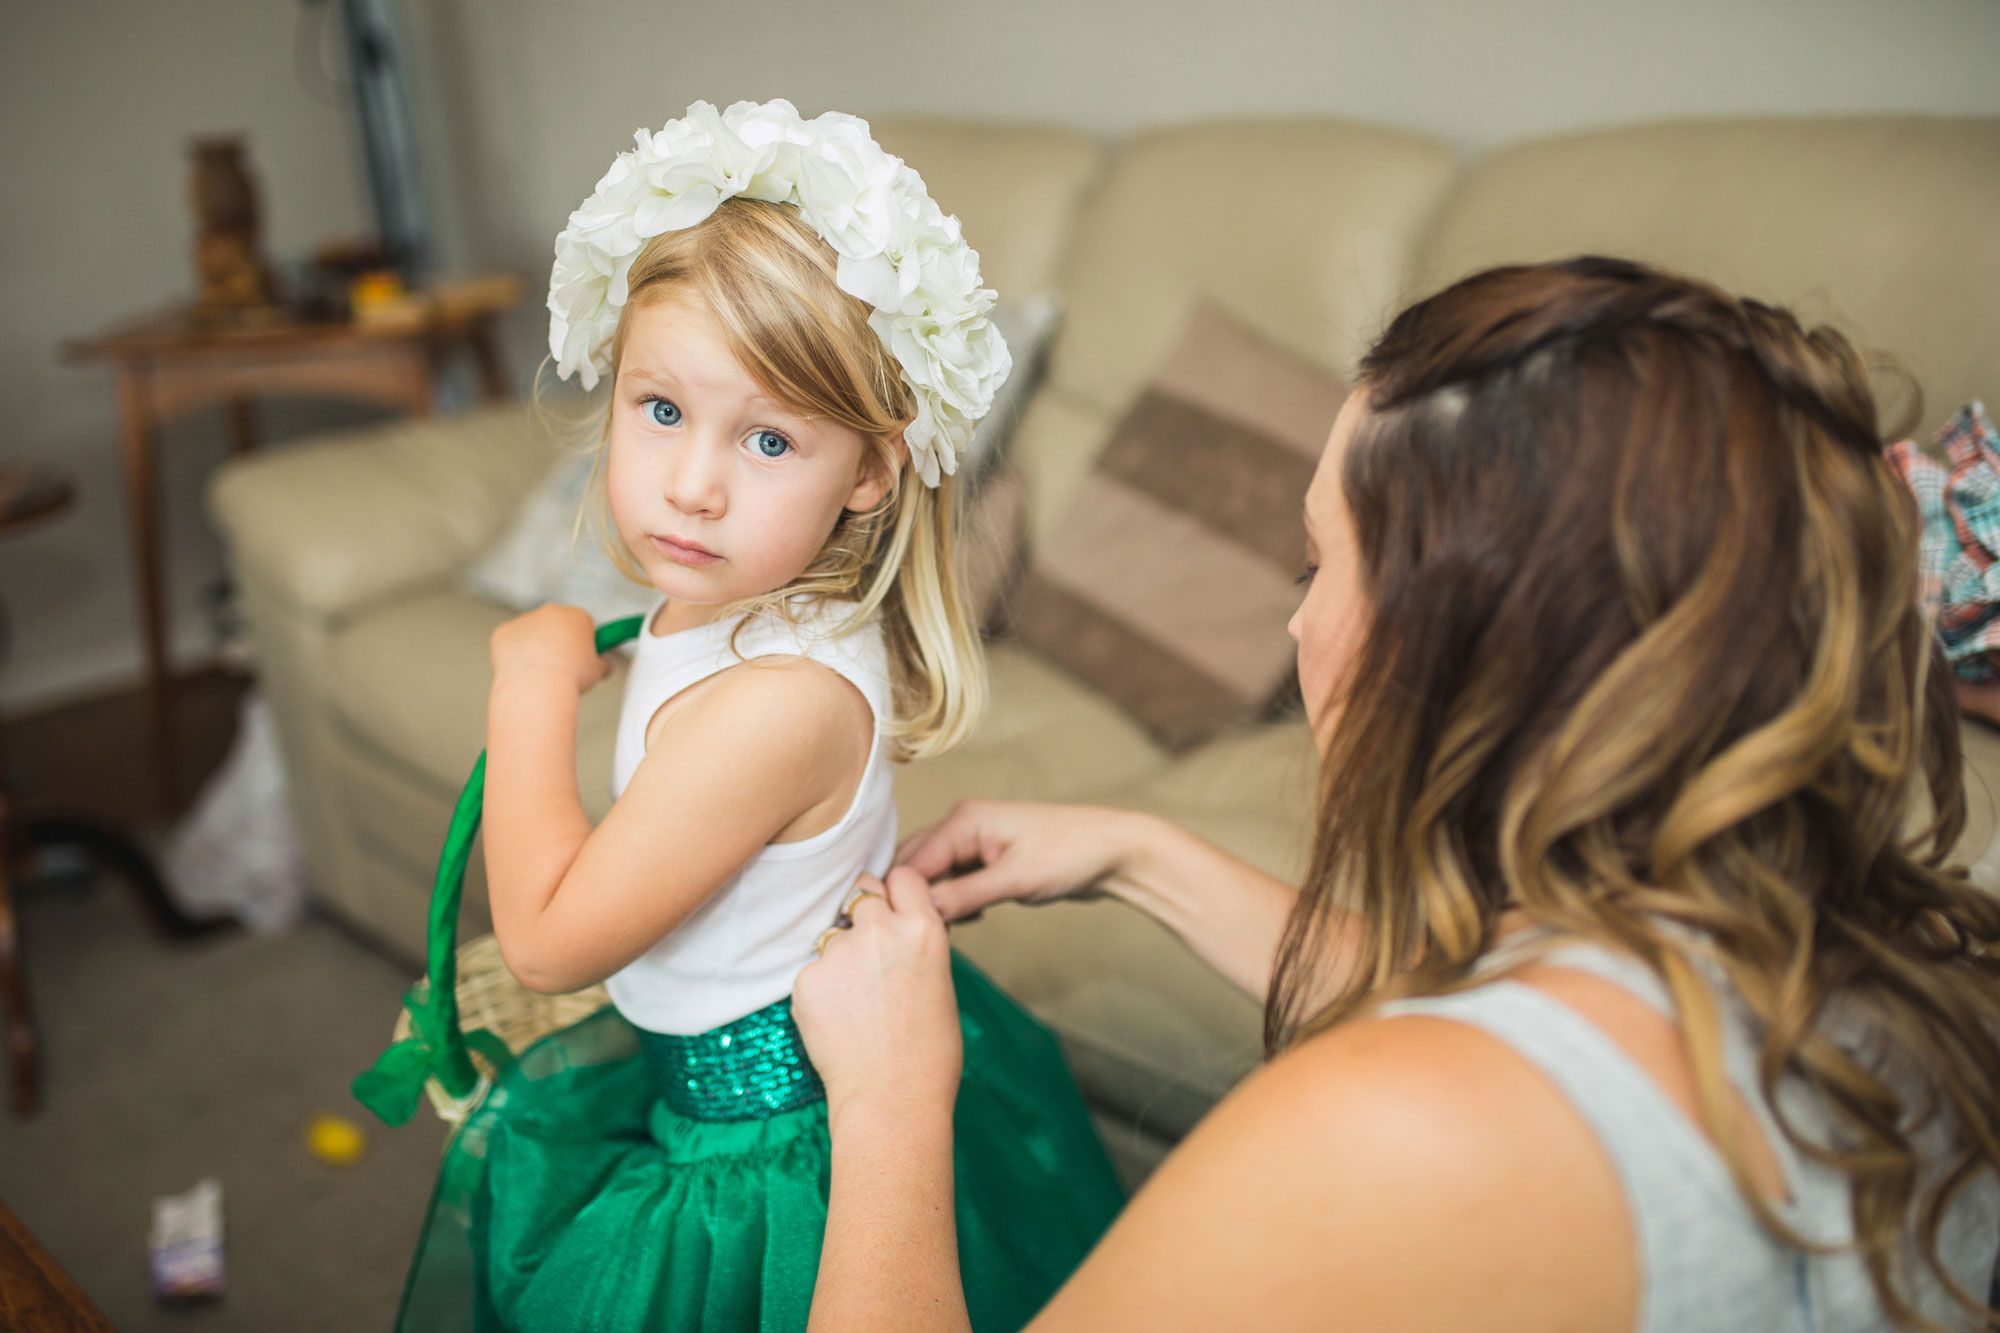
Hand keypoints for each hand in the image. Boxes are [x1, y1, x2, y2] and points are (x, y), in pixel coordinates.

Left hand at [489, 604, 609, 694]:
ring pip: (531, 633)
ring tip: (540, 674)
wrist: (537, 688)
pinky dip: (513, 655)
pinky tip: (522, 672)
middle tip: (560, 666)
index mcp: (577, 616)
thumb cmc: (568, 678)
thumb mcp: (598, 671)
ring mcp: (525, 620)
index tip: (580, 655)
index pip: (582, 624)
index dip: (582, 642)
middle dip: (557, 642)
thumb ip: (602, 663)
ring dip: (534, 648)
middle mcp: (550, 612)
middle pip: (555, 624)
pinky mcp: (503, 632)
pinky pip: (510, 643)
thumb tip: (604, 667)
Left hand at [793, 868, 961, 1128]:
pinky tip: (838, 1022)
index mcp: (923, 929)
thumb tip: (895, 925)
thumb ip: (915, 943)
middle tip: (867, 952)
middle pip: (860, 891)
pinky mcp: (807, 979)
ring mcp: (840, 953)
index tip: (892, 908)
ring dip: (840, 956)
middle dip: (861, 913)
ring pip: (832, 934)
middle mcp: (881, 930)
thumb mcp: (940, 982)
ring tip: (856, 1004)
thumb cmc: (928, 1052)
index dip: (894, 892)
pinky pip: (812, 971)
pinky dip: (820, 990)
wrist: (893, 1100)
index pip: (902, 876)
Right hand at [895, 800, 1135, 922]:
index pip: (911, 860)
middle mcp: (963, 824)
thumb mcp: (1014, 880)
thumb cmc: (1071, 855)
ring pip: (934, 874)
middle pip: (915, 864)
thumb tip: (920, 914)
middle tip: (914, 935)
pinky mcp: (989, 857)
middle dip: (913, 898)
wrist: (1115, 851)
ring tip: (945, 930)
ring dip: (935, 902)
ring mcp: (976, 840)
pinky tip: (970, 919)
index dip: (900, 895)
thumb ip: (963, 896)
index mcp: (964, 820)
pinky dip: (953, 900)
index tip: (896, 930)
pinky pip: (954, 880)